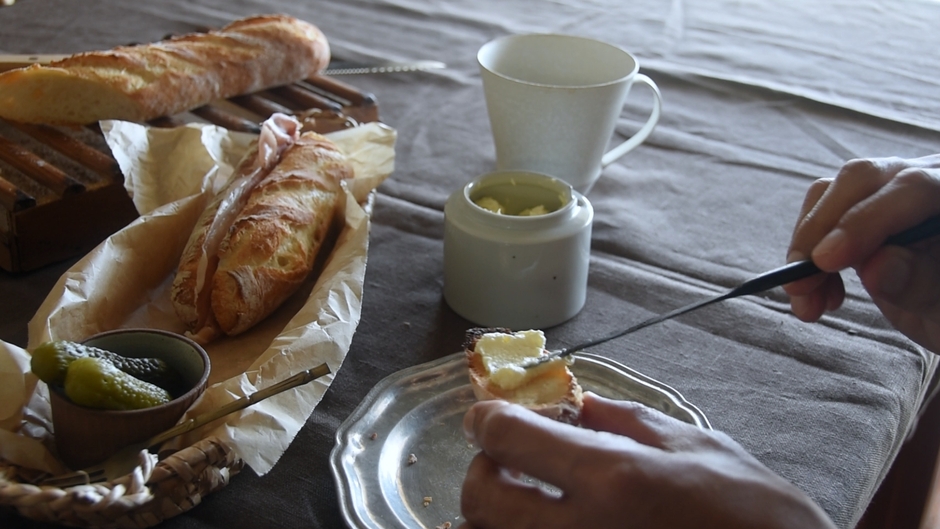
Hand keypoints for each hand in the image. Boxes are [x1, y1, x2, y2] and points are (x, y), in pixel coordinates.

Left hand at [459, 394, 834, 528]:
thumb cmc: (757, 515)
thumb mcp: (697, 449)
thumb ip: (626, 422)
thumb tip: (578, 405)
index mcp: (614, 479)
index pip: (510, 438)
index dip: (488, 419)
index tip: (487, 414)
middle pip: (481, 501)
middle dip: (481, 472)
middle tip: (505, 461)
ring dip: (496, 517)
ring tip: (526, 499)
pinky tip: (552, 524)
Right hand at [783, 155, 939, 353]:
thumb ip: (919, 281)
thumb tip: (875, 268)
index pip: (912, 188)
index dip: (864, 221)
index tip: (826, 261)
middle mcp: (923, 178)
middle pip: (860, 179)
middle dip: (821, 229)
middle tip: (800, 281)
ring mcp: (887, 191)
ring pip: (830, 194)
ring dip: (806, 247)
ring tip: (807, 299)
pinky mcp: (859, 210)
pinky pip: (820, 217)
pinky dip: (807, 255)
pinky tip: (819, 293)